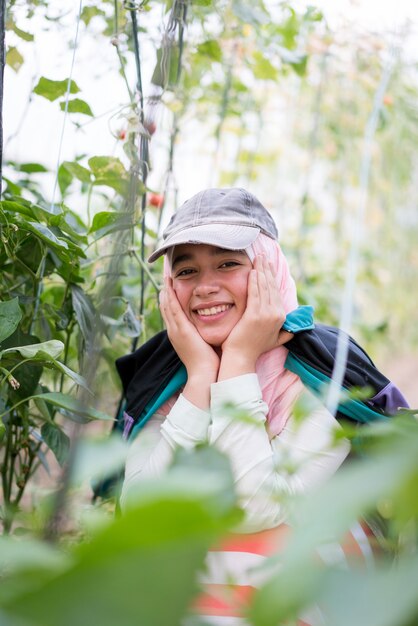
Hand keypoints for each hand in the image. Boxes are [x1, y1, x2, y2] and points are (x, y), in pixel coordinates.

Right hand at [159, 278, 219, 408]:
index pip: (172, 313)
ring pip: (167, 306)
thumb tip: (213, 324)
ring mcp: (175, 330)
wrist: (204, 375)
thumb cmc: (208, 362)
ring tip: (165, 277)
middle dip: (165, 292)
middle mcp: (174, 331)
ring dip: (165, 291)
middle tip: (165, 277)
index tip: (171, 287)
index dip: (170, 299)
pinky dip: (169, 297)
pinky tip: (168, 287)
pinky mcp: (181, 330)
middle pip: (166, 307)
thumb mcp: (203, 343)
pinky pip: (172, 310)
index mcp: (179, 334)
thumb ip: (204, 333)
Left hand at [219, 255, 285, 378]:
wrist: (242, 358)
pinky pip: (255, 293)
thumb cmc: (254, 349)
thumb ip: (284, 333)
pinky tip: (252, 270)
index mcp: (281, 318)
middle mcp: (276, 314)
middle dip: (267, 268)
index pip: (276, 292)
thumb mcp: (274, 341)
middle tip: (263, 255)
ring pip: (264, 287)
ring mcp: (266, 314)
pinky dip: (254, 280)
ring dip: (261, 270)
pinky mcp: (255, 315)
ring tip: (258, 257)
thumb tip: (292, 330)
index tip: (268, 265)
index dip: (272, 277)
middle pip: (271, 286)